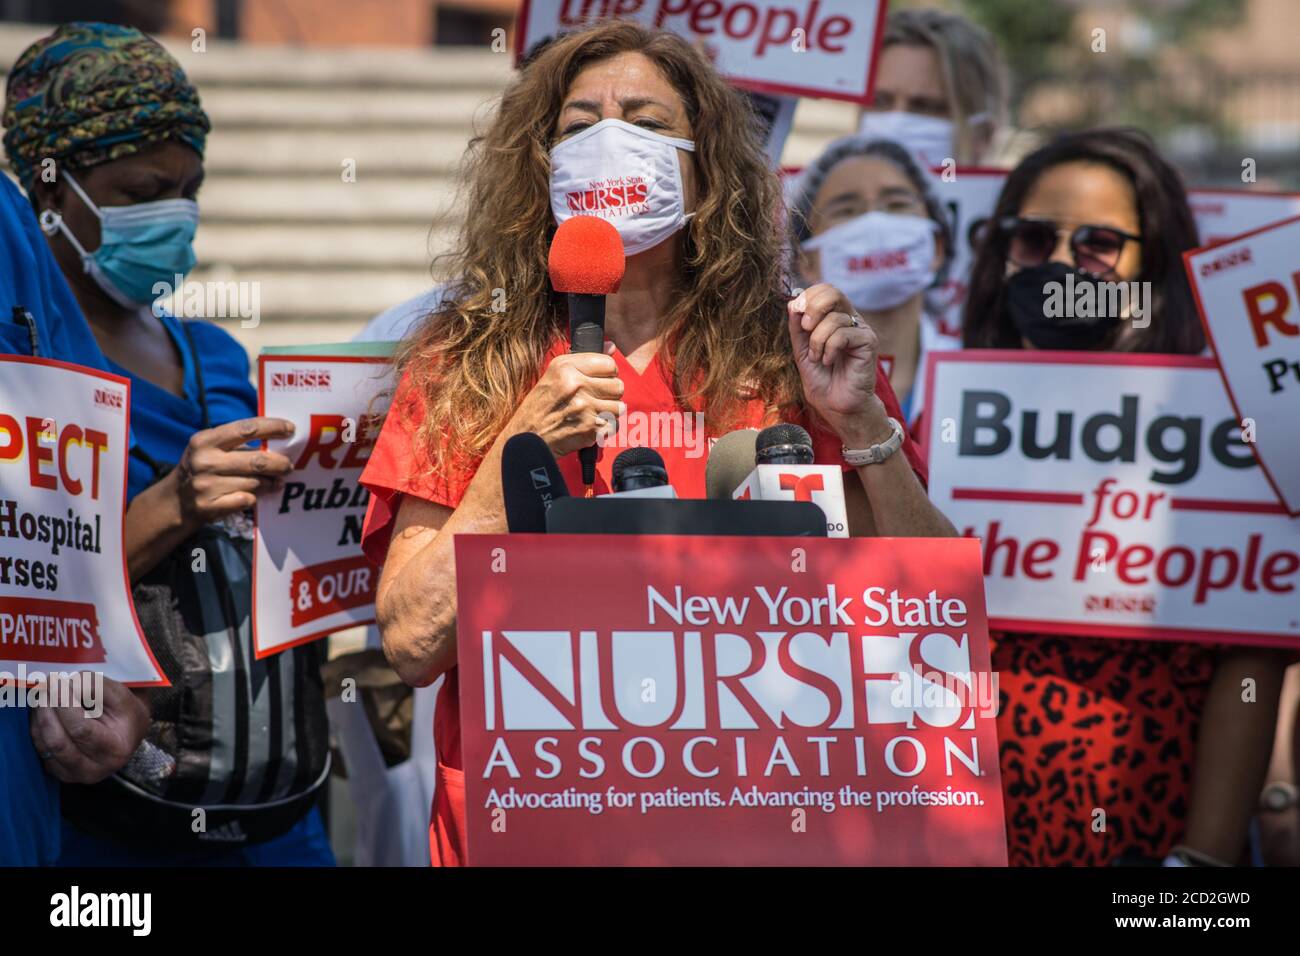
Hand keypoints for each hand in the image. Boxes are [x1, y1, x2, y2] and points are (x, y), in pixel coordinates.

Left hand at [30, 676, 149, 783]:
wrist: (128, 732)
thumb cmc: (125, 712)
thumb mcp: (120, 695)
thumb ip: (96, 686)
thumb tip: (67, 684)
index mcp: (115, 750)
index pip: (81, 729)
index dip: (65, 704)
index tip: (58, 682)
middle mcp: (95, 769)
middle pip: (58, 741)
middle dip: (48, 710)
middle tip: (46, 686)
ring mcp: (75, 775)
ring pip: (45, 745)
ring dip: (39, 717)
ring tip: (44, 695)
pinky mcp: (60, 773)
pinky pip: (40, 750)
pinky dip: (38, 728)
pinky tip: (45, 711)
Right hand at [173, 416, 295, 525]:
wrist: (176, 501)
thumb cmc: (204, 468)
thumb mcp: (211, 448)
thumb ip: (239, 442)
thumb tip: (278, 442)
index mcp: (205, 440)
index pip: (246, 429)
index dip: (272, 427)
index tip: (291, 428)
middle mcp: (204, 461)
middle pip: (257, 461)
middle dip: (280, 463)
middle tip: (289, 465)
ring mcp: (206, 485)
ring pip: (255, 482)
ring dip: (271, 483)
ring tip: (275, 481)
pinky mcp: (209, 506)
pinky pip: (247, 500)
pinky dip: (255, 498)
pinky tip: (255, 495)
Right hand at [508, 349, 625, 458]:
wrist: (527, 439)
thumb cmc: (540, 406)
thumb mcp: (554, 375)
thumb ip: (584, 360)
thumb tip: (612, 347)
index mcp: (566, 368)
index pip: (609, 364)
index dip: (607, 373)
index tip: (600, 380)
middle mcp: (576, 385)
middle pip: (618, 385)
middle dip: (610, 393)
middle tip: (596, 398)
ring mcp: (585, 408)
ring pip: (619, 406)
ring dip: (609, 411)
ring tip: (592, 412)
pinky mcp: (590, 429)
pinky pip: (614, 425)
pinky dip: (605, 427)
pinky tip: (590, 425)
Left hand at [788, 284, 887, 444]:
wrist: (837, 406)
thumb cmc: (823, 380)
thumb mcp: (802, 351)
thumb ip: (798, 329)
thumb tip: (793, 303)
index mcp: (835, 318)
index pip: (824, 290)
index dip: (808, 296)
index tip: (796, 313)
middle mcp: (850, 320)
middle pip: (833, 292)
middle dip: (813, 308)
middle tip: (806, 329)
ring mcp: (861, 330)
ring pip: (834, 318)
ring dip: (817, 341)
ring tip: (818, 358)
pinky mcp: (868, 342)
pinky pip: (843, 334)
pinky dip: (829, 349)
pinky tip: (829, 362)